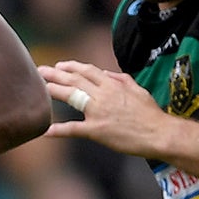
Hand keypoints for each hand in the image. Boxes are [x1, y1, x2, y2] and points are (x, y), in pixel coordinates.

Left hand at [39, 62, 167, 157]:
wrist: (159, 133)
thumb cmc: (151, 114)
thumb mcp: (138, 90)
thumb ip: (122, 80)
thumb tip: (107, 74)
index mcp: (112, 85)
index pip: (88, 71)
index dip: (72, 67)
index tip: (60, 65)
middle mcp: (103, 95)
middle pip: (74, 80)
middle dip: (55, 74)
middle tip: (40, 70)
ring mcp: (98, 112)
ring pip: (71, 97)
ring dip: (53, 90)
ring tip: (39, 87)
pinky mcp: (96, 130)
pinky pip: (74, 129)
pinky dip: (58, 130)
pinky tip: (45, 130)